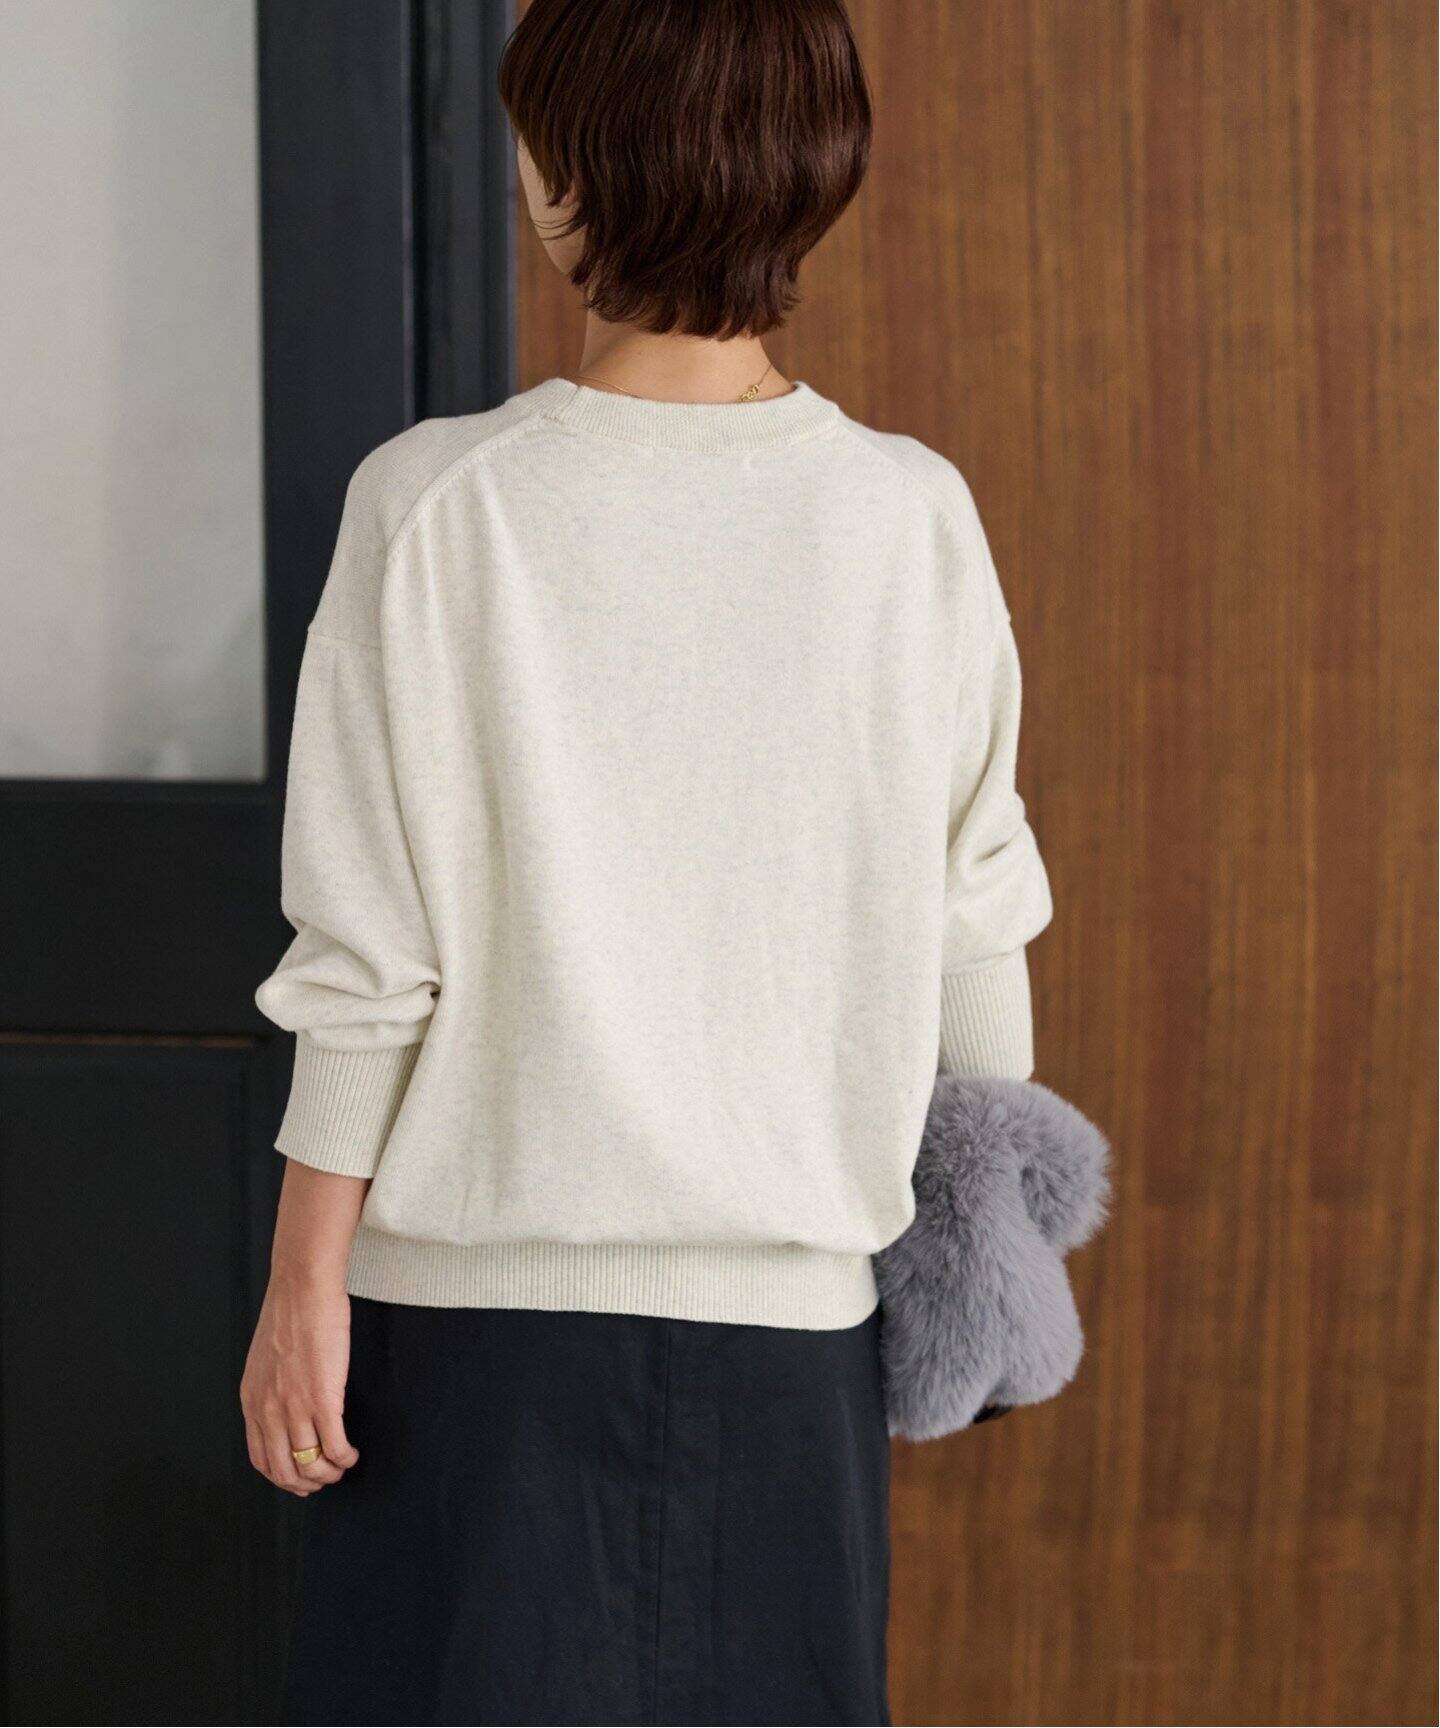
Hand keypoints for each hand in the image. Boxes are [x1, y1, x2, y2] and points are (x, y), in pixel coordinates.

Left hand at [240, 1270, 358, 1495]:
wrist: (303, 1289)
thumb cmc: (289, 1313)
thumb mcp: (263, 1360)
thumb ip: (269, 1388)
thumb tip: (283, 1406)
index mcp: (253, 1402)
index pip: (262, 1460)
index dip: (283, 1477)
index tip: (301, 1478)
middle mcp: (269, 1411)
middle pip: (285, 1470)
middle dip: (308, 1483)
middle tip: (325, 1480)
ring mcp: (295, 1407)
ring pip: (311, 1464)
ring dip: (330, 1474)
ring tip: (342, 1466)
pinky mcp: (324, 1399)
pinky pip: (334, 1447)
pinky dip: (345, 1458)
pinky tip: (352, 1454)